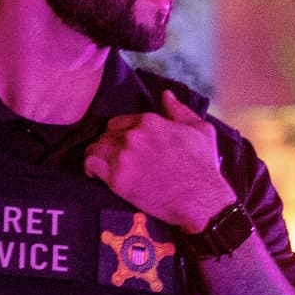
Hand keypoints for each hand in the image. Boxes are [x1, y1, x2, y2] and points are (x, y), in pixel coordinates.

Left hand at [83, 90, 237, 233]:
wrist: (201, 200)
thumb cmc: (204, 166)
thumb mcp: (200, 129)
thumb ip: (179, 110)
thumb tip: (166, 95)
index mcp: (149, 121)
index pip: (119, 122)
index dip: (120, 134)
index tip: (125, 145)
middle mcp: (133, 135)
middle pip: (106, 135)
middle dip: (110, 146)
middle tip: (116, 159)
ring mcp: (123, 157)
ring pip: (95, 148)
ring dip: (98, 156)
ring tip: (104, 166)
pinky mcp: (117, 179)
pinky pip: (90, 165)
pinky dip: (90, 168)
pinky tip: (95, 174)